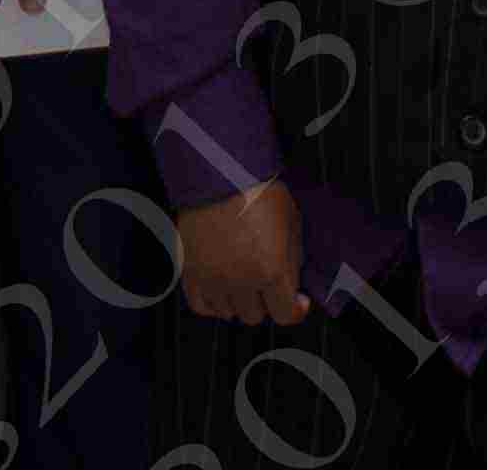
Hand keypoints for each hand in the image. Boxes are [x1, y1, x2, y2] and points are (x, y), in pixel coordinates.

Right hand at [178, 182, 308, 324]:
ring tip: (243, 281)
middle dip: (266, 302)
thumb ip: (293, 258)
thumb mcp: (292, 221)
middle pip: (255, 315)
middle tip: (267, 283)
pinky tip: (221, 290)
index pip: (285, 314)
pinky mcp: (190, 271)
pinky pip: (201, 305)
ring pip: (229, 313)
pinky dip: (213, 303)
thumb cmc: (256, 188)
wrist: (219, 170)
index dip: (294, 309)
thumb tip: (292, 278)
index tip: (296, 302)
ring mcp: (212, 278)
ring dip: (239, 301)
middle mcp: (241, 281)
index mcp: (271, 270)